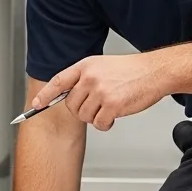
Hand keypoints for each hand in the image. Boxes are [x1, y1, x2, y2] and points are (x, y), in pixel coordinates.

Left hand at [32, 52, 170, 131]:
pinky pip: (99, 124)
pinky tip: (115, 115)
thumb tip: (68, 95)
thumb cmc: (131, 70)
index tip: (36, 104)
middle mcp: (90, 78)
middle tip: (97, 106)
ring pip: (84, 116)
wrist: (155, 72)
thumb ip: (84, 78)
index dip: (45, 94)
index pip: (58, 81)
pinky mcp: (112, 104)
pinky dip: (106, 124)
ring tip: (109, 107)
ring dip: (95, 117)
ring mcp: (100, 91)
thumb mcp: (101, 66)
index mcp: (85, 66)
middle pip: (71, 105)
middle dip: (82, 110)